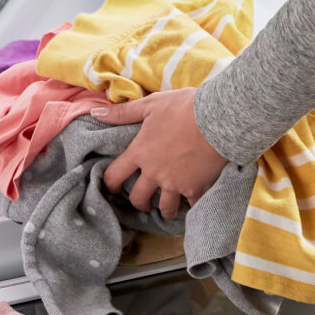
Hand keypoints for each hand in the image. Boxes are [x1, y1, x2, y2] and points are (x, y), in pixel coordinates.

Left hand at [93, 88, 228, 219]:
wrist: (219, 118)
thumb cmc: (184, 108)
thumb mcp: (151, 105)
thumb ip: (123, 112)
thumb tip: (96, 112)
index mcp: (140, 153)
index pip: (115, 175)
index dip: (110, 184)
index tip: (113, 187)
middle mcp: (154, 173)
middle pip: (138, 198)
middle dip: (138, 202)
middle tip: (143, 202)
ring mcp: (175, 183)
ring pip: (164, 208)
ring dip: (164, 209)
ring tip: (168, 208)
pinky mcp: (196, 188)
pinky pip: (190, 206)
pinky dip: (191, 205)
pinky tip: (192, 201)